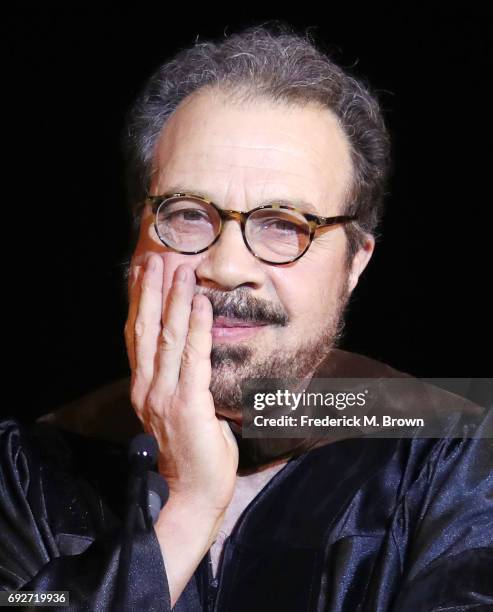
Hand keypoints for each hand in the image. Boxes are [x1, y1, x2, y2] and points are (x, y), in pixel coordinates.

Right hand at [124, 254, 238, 520]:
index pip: (137, 337)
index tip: (143, 273)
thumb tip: (192, 353)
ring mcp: (165, 396)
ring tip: (180, 269)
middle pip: (146, 330)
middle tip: (157, 258)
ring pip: (167, 337)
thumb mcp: (177, 410)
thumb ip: (178, 382)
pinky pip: (193, 357)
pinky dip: (198, 327)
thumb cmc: (193, 452)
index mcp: (144, 388)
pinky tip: (201, 303)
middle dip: (152, 291)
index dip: (139, 302)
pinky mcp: (187, 404)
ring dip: (174, 300)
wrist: (193, 494)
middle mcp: (147, 388)